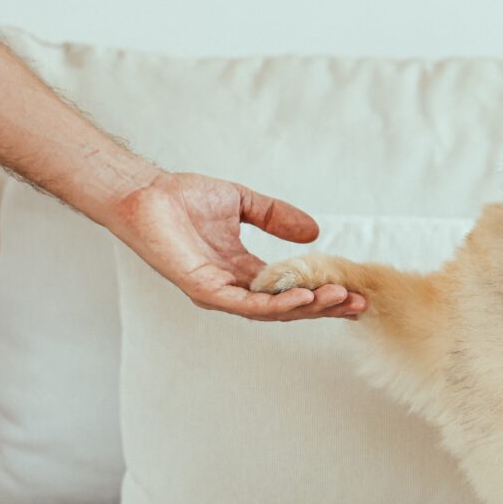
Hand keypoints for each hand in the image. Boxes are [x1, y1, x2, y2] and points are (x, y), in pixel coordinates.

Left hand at [108, 171, 367, 320]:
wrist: (145, 192)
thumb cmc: (183, 198)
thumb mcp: (244, 204)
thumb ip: (277, 217)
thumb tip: (314, 232)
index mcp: (243, 271)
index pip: (290, 290)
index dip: (322, 292)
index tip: (354, 290)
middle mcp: (234, 288)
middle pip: (288, 307)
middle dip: (325, 307)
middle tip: (357, 304)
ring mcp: (218, 292)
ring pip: (272, 311)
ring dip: (308, 308)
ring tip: (339, 299)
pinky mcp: (203, 289)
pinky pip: (246, 304)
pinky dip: (276, 304)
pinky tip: (302, 298)